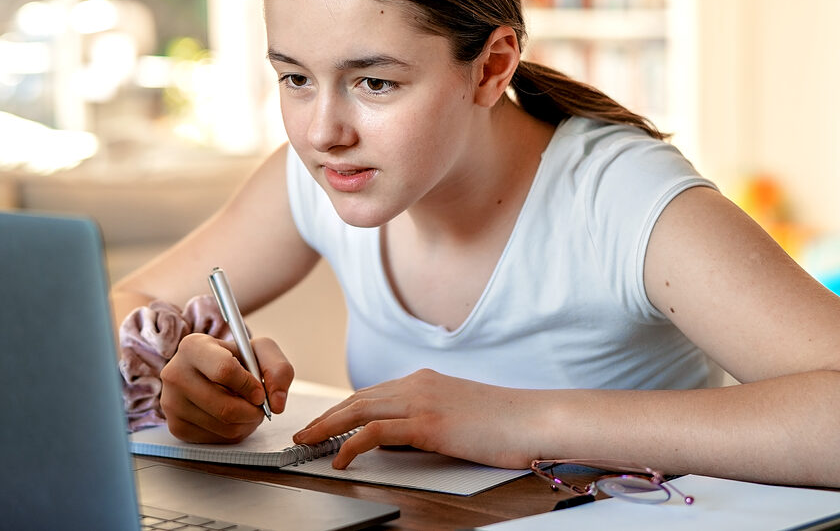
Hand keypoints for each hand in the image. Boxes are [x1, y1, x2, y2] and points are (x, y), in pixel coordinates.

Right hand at [158, 333, 294, 443]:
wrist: (209, 372)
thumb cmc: (234, 359)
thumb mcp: (260, 351)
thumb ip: (278, 369)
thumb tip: (277, 403)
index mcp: (193, 347)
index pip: (224, 371)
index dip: (249, 386)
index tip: (259, 392)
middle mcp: (175, 374)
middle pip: (225, 407)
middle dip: (252, 412)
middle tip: (258, 406)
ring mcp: (171, 403)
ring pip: (223, 426)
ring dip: (246, 423)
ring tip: (247, 410)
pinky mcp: (176, 426)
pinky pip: (215, 439)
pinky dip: (233, 433)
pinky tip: (231, 418)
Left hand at [290, 369, 535, 468]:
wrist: (536, 419)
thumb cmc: (507, 424)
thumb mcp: (460, 416)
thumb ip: (430, 421)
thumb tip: (404, 441)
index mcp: (425, 381)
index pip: (371, 394)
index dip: (343, 409)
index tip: (324, 423)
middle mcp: (418, 384)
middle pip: (357, 399)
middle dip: (326, 416)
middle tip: (302, 433)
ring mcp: (421, 401)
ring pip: (358, 411)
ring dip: (327, 428)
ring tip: (307, 443)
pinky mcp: (427, 423)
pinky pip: (375, 433)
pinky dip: (351, 444)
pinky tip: (339, 458)